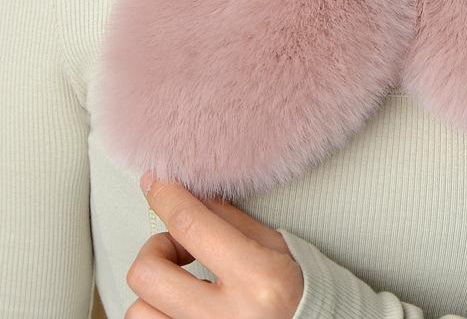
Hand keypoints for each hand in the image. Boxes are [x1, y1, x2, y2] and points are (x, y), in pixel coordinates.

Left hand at [125, 171, 303, 317]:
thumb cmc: (304, 294)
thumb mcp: (278, 248)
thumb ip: (233, 222)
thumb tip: (195, 196)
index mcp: (257, 278)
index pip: (192, 226)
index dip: (167, 197)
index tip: (155, 182)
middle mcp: (227, 316)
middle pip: (150, 272)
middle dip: (157, 248)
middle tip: (180, 247)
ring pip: (139, 310)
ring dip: (156, 290)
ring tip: (184, 285)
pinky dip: (159, 313)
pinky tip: (182, 304)